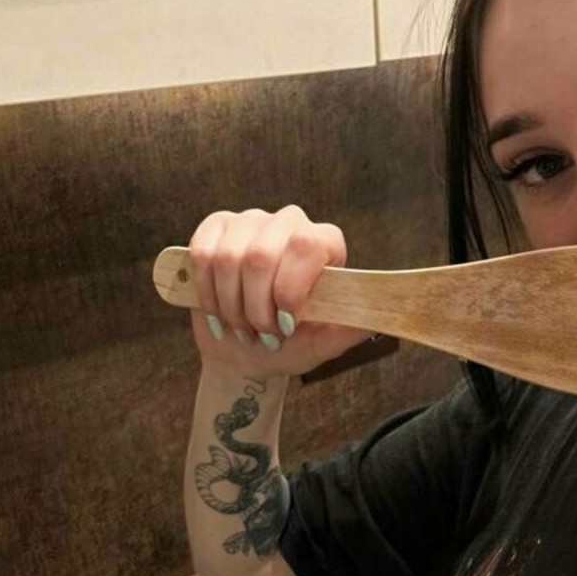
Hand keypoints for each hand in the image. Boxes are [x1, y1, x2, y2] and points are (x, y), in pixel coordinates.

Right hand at [187, 205, 371, 375]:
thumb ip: (347, 331)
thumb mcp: (320, 346)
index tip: (286, 326)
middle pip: (261, 255)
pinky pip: (202, 253)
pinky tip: (218, 310)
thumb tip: (374, 318)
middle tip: (261, 333)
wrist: (245, 354)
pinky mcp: (216, 228)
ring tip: (242, 326)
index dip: (289, 290)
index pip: (305, 246)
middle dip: (255, 306)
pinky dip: (207, 292)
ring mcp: (251, 221)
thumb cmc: (287, 347)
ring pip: (228, 258)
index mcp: (324, 244)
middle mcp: (291, 223)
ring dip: (231, 305)